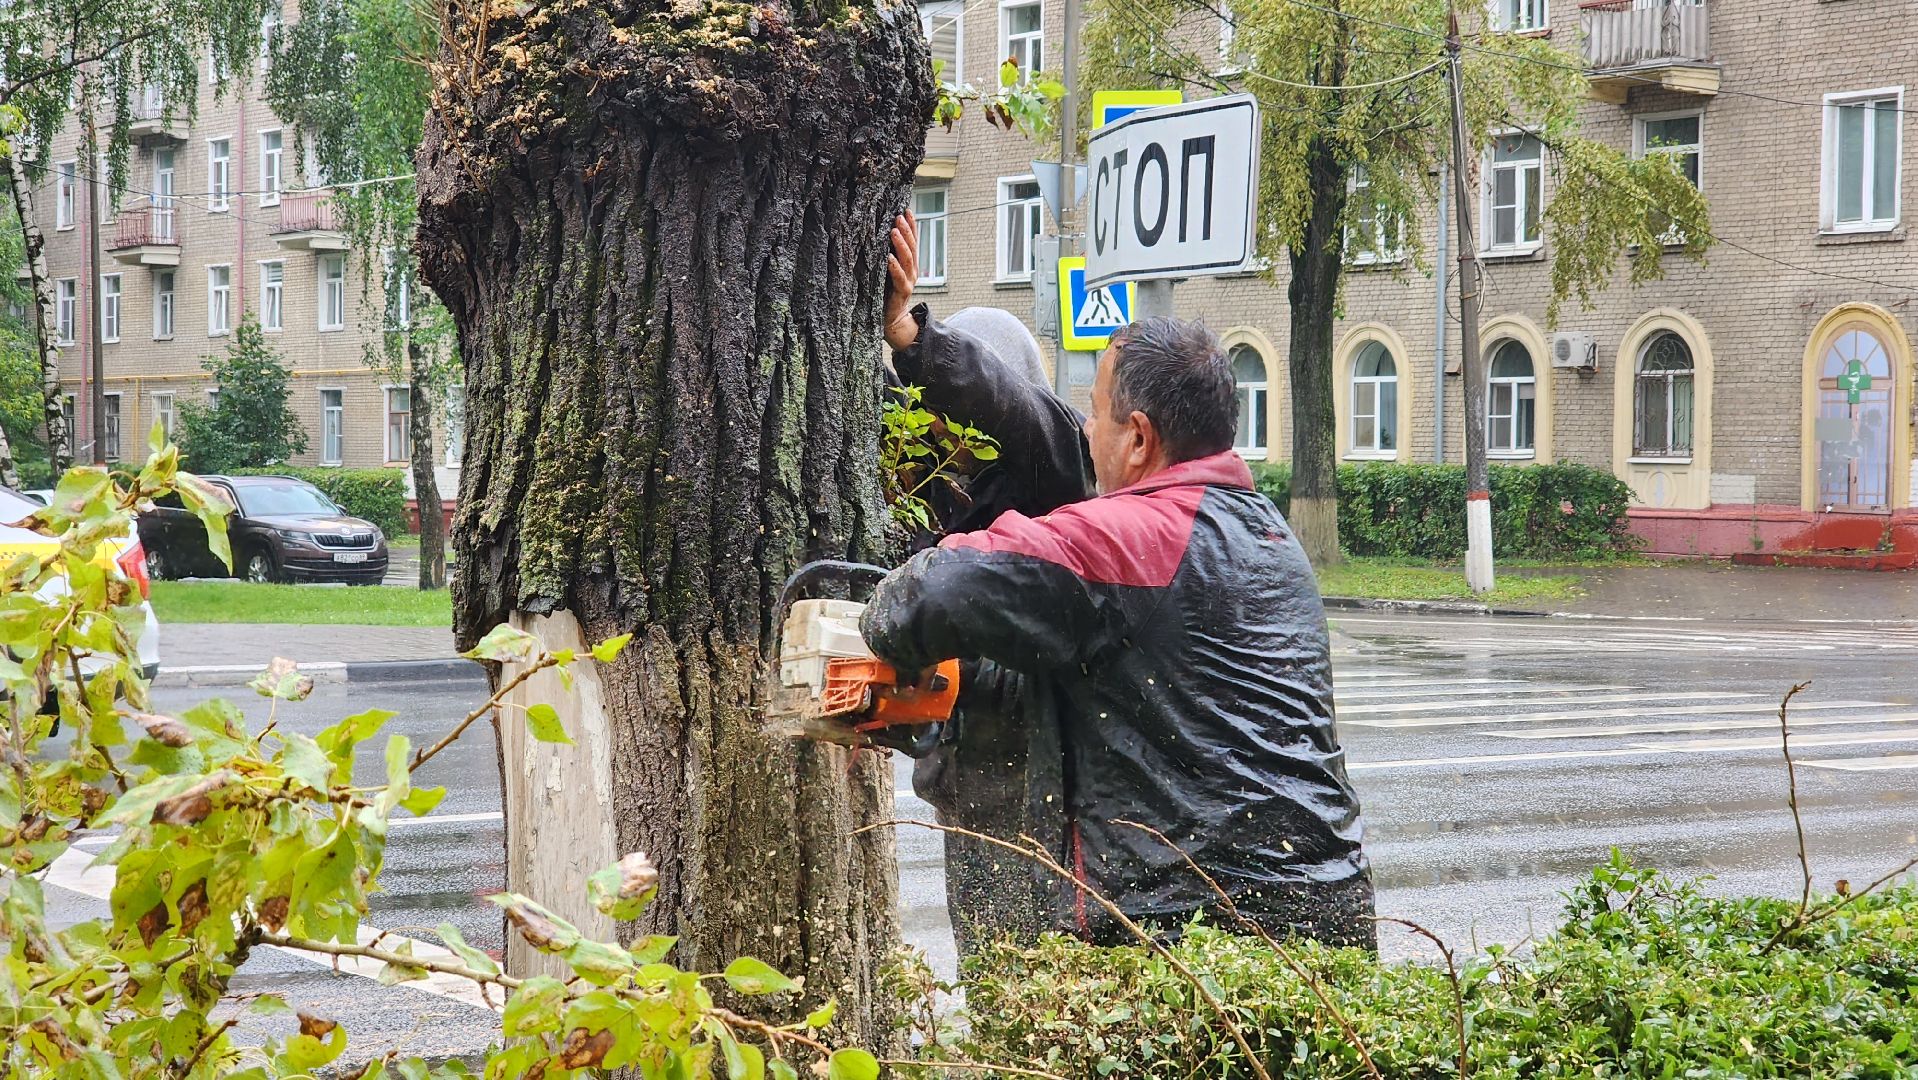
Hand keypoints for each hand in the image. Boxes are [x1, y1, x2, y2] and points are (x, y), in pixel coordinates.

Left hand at [884, 211, 920, 351]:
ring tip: (894, 230)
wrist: (892, 320)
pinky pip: (898, 278)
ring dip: (900, 244)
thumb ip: (888, 256)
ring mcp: (908, 281)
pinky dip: (894, 267)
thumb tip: (878, 235)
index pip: (912, 241)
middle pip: (912, 247)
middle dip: (907, 230)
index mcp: (909, 264)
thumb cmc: (886, 293)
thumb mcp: (888, 272)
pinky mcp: (901, 292)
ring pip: (907, 260)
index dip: (911, 225)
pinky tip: (888, 257)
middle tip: (899, 215)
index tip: (906, 209)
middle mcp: (912, 271)